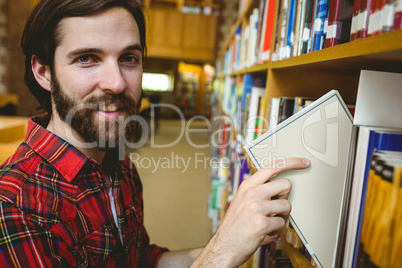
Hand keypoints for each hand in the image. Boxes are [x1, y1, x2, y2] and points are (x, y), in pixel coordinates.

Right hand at [192, 157, 309, 266]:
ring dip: (282, 217)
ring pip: (287, 205)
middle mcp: (251, 193)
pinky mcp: (261, 223)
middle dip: (285, 197)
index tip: (304, 162)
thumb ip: (259, 191)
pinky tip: (266, 232)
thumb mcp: (242, 201)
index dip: (291, 162)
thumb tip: (281, 187)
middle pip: (286, 184)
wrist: (224, 246)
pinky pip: (282, 224)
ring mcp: (256, 207)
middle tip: (277, 207)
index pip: (273, 166)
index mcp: (247, 185)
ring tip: (269, 223)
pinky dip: (276, 231)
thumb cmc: (235, 225)